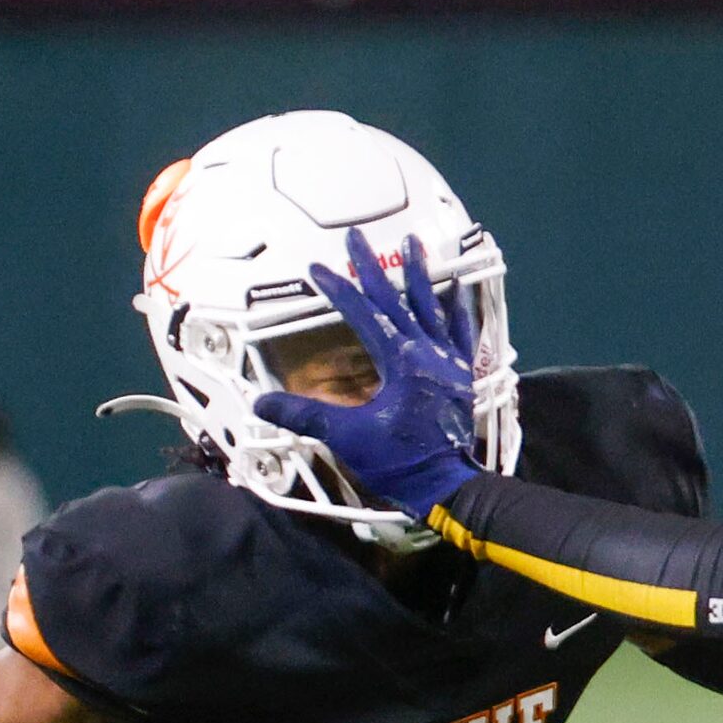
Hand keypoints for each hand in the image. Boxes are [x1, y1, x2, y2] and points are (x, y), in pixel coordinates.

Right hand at [254, 229, 483, 519]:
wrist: (446, 486)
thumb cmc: (398, 461)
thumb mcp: (346, 438)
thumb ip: (304, 415)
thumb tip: (261, 402)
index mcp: (399, 360)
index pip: (362, 314)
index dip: (337, 290)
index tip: (317, 269)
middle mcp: (426, 351)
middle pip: (395, 300)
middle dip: (373, 267)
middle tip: (357, 237)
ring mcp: (449, 360)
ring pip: (432, 307)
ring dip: (420, 274)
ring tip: (415, 242)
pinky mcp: (461, 373)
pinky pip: (462, 331)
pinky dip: (458, 308)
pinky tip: (456, 288)